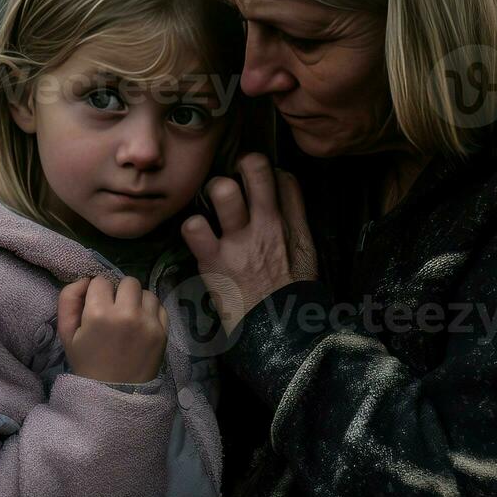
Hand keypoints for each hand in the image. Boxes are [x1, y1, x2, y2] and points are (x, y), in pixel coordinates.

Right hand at [57, 275, 168, 383]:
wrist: (114, 393)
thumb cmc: (87, 363)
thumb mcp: (67, 334)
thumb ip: (68, 299)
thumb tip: (85, 279)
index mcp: (99, 313)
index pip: (101, 281)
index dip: (96, 293)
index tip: (96, 308)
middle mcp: (127, 313)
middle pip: (127, 281)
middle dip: (119, 292)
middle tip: (114, 311)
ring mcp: (148, 322)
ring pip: (145, 292)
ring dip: (136, 300)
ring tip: (129, 318)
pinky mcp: (163, 331)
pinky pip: (159, 306)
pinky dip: (150, 311)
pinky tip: (141, 325)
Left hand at [181, 154, 317, 332]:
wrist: (277, 332)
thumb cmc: (290, 289)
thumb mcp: (305, 249)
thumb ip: (295, 212)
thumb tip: (282, 177)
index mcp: (288, 222)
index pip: (278, 174)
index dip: (261, 168)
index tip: (253, 177)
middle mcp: (265, 225)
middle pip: (253, 166)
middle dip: (239, 165)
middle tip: (232, 181)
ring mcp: (237, 241)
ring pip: (221, 189)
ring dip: (212, 191)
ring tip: (211, 204)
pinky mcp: (213, 260)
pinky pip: (193, 226)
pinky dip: (191, 227)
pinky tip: (198, 235)